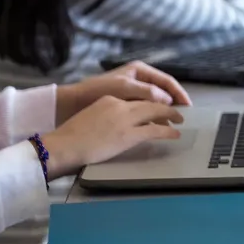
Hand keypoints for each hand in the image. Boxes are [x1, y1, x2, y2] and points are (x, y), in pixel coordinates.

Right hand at [40, 98, 184, 179]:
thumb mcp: (92, 117)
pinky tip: (175, 133)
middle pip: (149, 102)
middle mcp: (119, 105)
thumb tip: (119, 122)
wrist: (62, 145)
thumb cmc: (71, 137)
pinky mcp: (128, 135)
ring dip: (171, 115)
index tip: (159, 105)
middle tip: (178, 110)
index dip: (151, 101)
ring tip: (180, 120)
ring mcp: (124, 119)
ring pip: (156, 112)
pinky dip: (168, 131)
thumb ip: (108, 114)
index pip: (136, 97)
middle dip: (166, 105)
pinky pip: (155, 130)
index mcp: (109, 99)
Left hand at [55, 62, 190, 122]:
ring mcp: (132, 92)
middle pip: (163, 92)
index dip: (179, 94)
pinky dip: (151, 117)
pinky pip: (144, 110)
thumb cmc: (96, 91)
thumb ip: (148, 92)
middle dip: (174, 104)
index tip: (188, 107)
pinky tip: (156, 127)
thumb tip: (168, 100)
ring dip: (163, 112)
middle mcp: (138, 79)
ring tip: (172, 124)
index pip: (167, 81)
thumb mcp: (124, 88)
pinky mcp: (125, 104)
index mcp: (140, 71)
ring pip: (154, 102)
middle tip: (183, 117)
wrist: (71, 104)